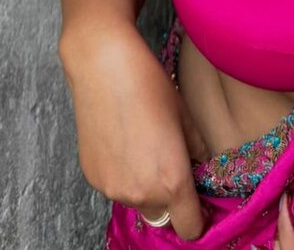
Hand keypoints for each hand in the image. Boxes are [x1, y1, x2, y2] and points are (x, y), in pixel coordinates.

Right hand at [60, 21, 208, 240]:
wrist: (103, 66)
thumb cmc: (149, 84)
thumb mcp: (184, 116)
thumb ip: (197, 151)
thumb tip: (201, 167)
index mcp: (171, 181)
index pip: (190, 228)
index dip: (197, 216)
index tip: (198, 197)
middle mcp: (141, 193)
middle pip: (163, 216)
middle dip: (170, 200)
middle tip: (169, 163)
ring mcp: (112, 187)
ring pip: (137, 202)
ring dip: (145, 187)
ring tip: (143, 146)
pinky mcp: (92, 176)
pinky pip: (116, 186)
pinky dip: (123, 175)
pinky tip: (123, 141)